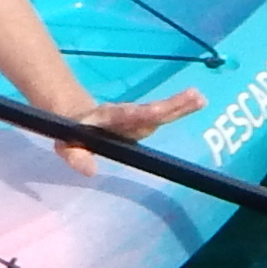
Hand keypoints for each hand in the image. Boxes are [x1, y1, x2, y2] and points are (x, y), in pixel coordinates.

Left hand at [50, 87, 206, 176]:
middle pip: (149, 111)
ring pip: (159, 112)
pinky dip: (179, 109)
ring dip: (179, 105)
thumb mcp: (66, 147)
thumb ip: (76, 157)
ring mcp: (135, 117)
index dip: (140, 116)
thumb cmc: (70, 134)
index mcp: (107, 119)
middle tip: (193, 96)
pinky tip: (198, 101)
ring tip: (200, 98)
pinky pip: (162, 115)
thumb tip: (91, 171)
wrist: (75, 115)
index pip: (126, 117)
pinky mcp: (142, 122)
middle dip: (170, 106)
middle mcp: (125, 115)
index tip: (156, 112)